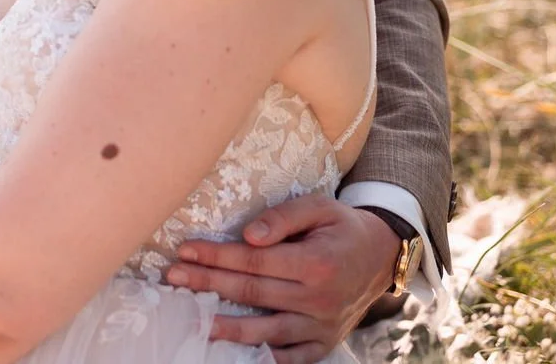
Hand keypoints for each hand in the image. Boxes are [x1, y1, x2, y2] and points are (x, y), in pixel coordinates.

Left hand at [164, 194, 400, 363]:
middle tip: (174, 279)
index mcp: (316, 263)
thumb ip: (283, 218)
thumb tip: (248, 236)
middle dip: (209, 284)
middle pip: (253, 293)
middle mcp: (319, 298)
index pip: (255, 261)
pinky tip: (236, 355)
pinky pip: (292, 358)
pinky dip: (265, 359)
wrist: (382, 257)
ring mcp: (322, 325)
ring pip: (267, 330)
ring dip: (227, 327)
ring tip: (195, 322)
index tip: (185, 251)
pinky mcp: (325, 343)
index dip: (217, 255)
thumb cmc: (342, 227)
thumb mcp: (319, 207)